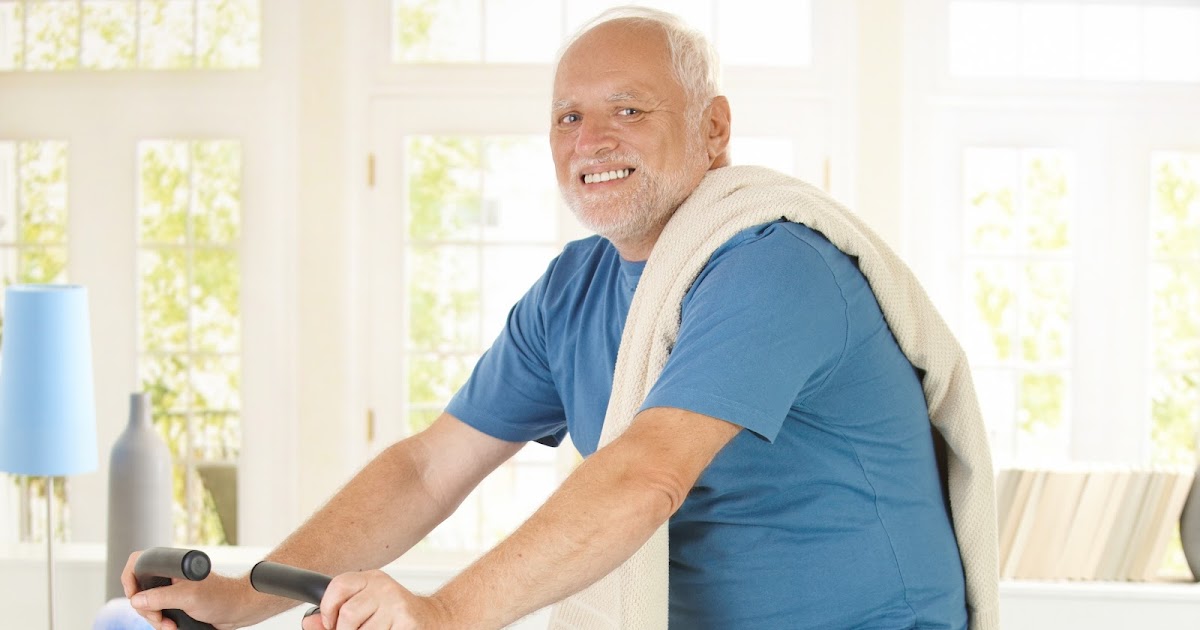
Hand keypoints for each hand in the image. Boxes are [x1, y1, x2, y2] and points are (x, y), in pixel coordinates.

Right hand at [121, 550, 249, 629]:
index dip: (131, 580)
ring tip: (171, 626)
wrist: (240, 610)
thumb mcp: (188, 597)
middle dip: (147, 609)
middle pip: (140, 591)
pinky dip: (162, 623)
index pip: (139, 564)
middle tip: (160, 619)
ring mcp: (172, 590)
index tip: (135, 598)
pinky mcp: (177, 603)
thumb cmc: (222, 597)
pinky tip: (172, 627)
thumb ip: (161, 598)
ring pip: (148, 606)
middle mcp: (170, 576)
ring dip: (156, 619)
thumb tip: (136, 600)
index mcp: (173, 566)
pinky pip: (159, 614)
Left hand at [302, 570, 449, 629]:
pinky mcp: (406, 621)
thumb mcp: (366, 608)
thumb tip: (309, 623)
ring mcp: (396, 604)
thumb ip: (335, 615)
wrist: (434, 619)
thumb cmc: (395, 616)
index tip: (331, 624)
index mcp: (371, 578)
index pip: (338, 586)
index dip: (328, 610)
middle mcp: (384, 587)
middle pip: (347, 615)